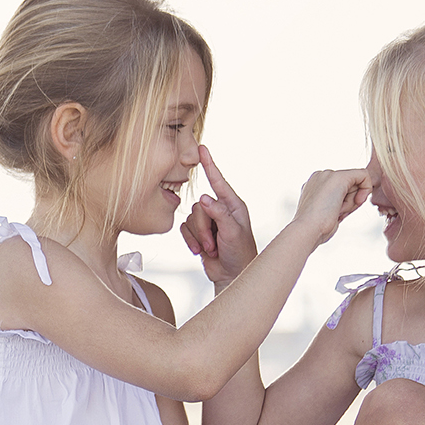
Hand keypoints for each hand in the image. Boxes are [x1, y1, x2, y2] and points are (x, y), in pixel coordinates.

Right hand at [180, 146, 256, 284]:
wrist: (232, 275)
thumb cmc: (240, 254)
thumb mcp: (233, 233)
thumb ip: (219, 214)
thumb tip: (204, 198)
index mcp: (233, 205)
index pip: (218, 181)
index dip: (209, 165)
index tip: (202, 148)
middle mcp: (220, 210)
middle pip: (199, 207)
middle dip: (203, 228)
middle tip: (214, 244)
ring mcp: (208, 221)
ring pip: (190, 219)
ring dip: (199, 237)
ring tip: (211, 249)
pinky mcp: (198, 233)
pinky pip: (184, 229)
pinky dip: (191, 241)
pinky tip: (201, 251)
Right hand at [292, 167, 372, 245]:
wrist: (307, 229)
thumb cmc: (316, 229)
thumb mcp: (326, 214)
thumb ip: (335, 205)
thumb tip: (342, 206)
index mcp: (315, 186)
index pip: (340, 189)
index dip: (346, 202)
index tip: (340, 214)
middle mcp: (320, 177)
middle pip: (349, 185)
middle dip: (350, 201)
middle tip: (339, 213)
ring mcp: (328, 175)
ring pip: (355, 183)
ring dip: (352, 201)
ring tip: (338, 211)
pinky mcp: (339, 176)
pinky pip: (363, 175)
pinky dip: (366, 188)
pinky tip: (358, 201)